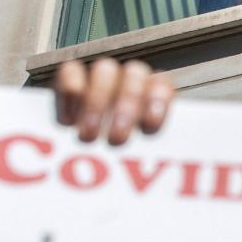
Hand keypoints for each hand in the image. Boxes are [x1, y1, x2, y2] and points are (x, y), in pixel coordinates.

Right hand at [54, 58, 174, 145]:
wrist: (85, 156)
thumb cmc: (124, 157)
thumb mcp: (144, 154)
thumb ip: (153, 151)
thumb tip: (172, 171)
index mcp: (155, 91)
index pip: (162, 84)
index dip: (158, 101)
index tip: (150, 127)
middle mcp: (131, 77)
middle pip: (134, 74)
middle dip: (126, 106)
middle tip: (116, 139)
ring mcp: (102, 73)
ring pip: (104, 69)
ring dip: (97, 102)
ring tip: (88, 135)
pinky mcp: (71, 75)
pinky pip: (70, 71)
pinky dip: (69, 93)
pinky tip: (68, 122)